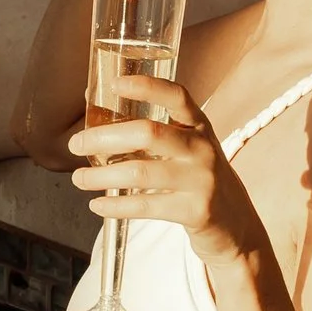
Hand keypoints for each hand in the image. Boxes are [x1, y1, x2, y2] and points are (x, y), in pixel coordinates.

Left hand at [68, 70, 258, 265]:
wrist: (236, 226)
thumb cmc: (199, 179)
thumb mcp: (188, 150)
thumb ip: (154, 134)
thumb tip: (95, 114)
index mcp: (199, 126)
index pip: (176, 96)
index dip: (147, 86)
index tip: (115, 83)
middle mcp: (203, 149)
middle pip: (148, 133)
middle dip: (104, 137)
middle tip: (75, 144)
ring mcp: (202, 180)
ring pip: (141, 172)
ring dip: (101, 175)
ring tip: (79, 179)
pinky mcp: (197, 211)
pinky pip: (147, 206)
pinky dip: (116, 206)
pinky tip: (97, 204)